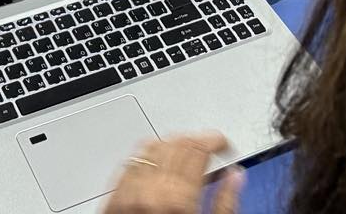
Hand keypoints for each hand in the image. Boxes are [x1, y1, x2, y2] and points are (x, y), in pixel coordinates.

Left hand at [101, 133, 240, 213]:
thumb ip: (226, 205)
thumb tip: (235, 177)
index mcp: (178, 200)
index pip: (198, 148)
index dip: (215, 140)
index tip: (223, 145)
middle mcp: (149, 192)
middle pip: (175, 142)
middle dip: (196, 140)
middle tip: (209, 149)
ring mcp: (126, 195)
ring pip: (150, 147)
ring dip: (170, 144)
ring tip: (184, 155)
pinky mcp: (110, 202)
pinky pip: (129, 165)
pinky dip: (146, 158)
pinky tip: (156, 167)